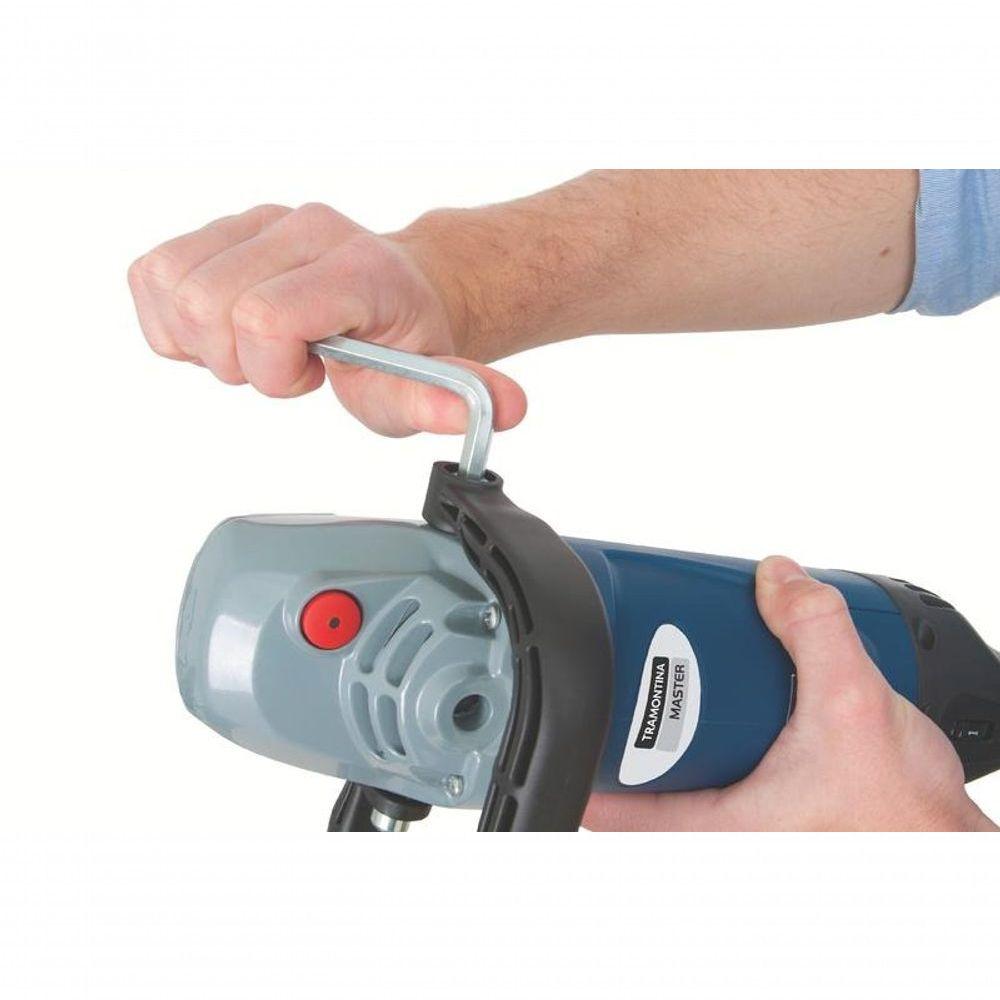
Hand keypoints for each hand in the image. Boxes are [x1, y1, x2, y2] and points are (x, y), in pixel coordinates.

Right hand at [128, 203, 526, 436]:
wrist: (405, 289)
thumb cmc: (406, 340)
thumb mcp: (433, 382)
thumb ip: (453, 398)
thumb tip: (504, 410)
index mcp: (356, 266)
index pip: (264, 315)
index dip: (272, 369)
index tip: (310, 376)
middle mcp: (304, 227)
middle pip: (206, 305)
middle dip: (239, 362)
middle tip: (289, 365)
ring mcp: (257, 219)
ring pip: (170, 284)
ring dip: (205, 340)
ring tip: (262, 347)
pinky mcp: (220, 226)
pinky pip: (153, 273)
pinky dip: (176, 320)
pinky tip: (228, 331)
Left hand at [585, 556, 996, 831]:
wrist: (947, 840)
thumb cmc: (904, 816)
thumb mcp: (853, 702)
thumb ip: (814, 628)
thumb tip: (776, 577)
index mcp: (721, 828)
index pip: (615, 811)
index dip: (578, 767)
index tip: (560, 722)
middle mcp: (726, 833)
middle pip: (641, 786)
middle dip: (630, 731)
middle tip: (624, 679)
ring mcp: (748, 826)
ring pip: (684, 779)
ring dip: (677, 730)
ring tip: (678, 678)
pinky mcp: (774, 811)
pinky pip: (724, 771)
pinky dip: (719, 732)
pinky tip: (739, 697)